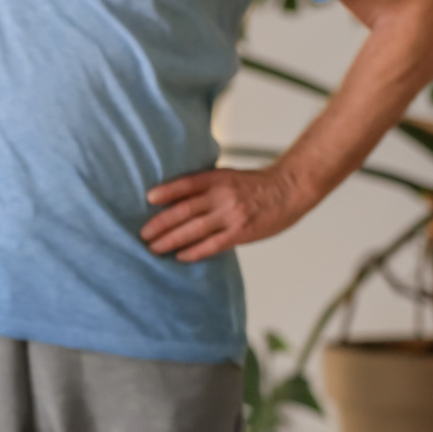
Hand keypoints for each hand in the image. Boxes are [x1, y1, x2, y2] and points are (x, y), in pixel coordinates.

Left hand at [141, 166, 311, 261]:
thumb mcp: (228, 176)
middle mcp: (222, 196)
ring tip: (154, 247)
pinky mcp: (241, 232)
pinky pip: (213, 245)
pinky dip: (195, 251)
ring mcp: (232, 215)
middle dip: (160, 223)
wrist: (290, 189)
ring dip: (171, 240)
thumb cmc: (255, 184)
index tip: (148, 198)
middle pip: (184, 210)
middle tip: (143, 234)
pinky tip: (180, 256)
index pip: (186, 184)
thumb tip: (175, 199)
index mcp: (217, 178)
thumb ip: (206, 186)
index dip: (166, 191)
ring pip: (195, 229)